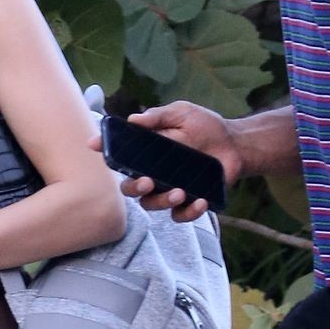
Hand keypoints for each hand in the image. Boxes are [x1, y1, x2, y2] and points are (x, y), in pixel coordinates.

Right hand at [88, 101, 240, 223]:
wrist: (235, 144)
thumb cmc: (205, 126)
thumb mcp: (182, 114)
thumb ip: (159, 117)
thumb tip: (133, 119)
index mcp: (146, 151)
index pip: (120, 154)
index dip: (104, 149)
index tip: (94, 144)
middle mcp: (153, 173)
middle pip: (130, 187)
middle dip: (134, 188)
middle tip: (147, 182)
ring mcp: (169, 189)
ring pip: (152, 204)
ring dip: (162, 201)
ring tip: (180, 191)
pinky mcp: (189, 201)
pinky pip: (180, 215)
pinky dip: (189, 212)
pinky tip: (200, 200)